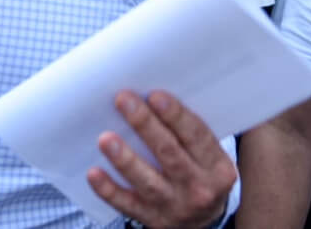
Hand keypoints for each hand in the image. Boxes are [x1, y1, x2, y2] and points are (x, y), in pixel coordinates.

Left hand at [87, 90, 234, 228]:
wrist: (201, 221)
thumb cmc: (197, 172)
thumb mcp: (206, 155)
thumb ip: (186, 131)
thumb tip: (149, 94)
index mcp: (216, 167)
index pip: (197, 137)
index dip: (176, 115)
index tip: (155, 95)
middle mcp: (198, 188)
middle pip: (170, 154)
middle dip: (145, 125)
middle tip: (124, 100)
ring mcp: (174, 206)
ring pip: (148, 182)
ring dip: (125, 159)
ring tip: (105, 138)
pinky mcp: (151, 219)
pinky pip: (127, 205)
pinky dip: (109, 190)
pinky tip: (94, 173)